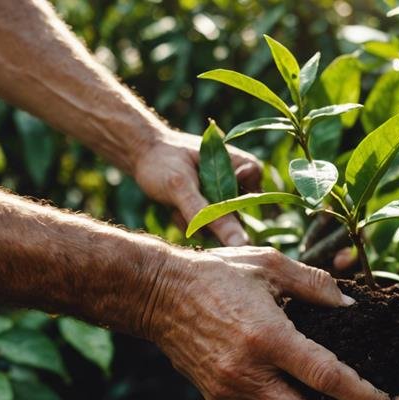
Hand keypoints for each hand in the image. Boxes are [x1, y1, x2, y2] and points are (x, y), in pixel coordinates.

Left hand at [133, 129, 259, 246]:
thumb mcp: (182, 188)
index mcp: (240, 164)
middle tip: (184, 203)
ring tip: (176, 204)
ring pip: (219, 226)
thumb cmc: (162, 162)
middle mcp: (236, 181)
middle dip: (209, 218)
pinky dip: (189, 223)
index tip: (205, 202)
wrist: (140, 156)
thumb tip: (238, 243)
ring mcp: (222, 195)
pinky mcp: (208, 206)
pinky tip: (175, 209)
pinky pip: (206, 228)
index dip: (235, 208)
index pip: (258, 195)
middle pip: (237, 217)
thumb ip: (209, 215)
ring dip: (196, 222)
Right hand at [143, 246, 398, 399]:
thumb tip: (352, 305)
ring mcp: (230, 391)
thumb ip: (315, 284)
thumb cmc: (215, 273)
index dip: (367, 397)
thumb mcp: (269, 263)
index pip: (327, 380)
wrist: (155, 294)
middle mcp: (248, 373)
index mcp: (266, 337)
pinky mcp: (220, 399)